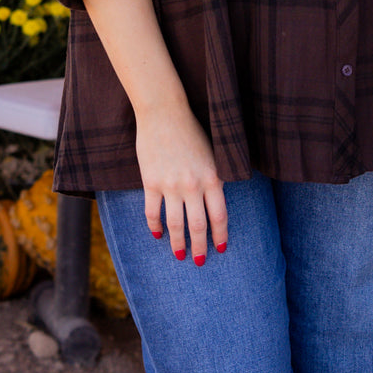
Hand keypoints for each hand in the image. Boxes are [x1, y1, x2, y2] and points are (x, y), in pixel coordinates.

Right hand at [134, 101, 227, 264]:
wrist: (164, 112)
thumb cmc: (191, 130)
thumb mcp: (213, 153)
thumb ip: (216, 177)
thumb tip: (218, 201)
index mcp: (212, 177)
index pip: (219, 216)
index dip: (220, 235)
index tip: (221, 248)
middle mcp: (193, 185)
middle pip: (198, 225)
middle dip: (200, 247)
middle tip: (200, 261)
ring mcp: (170, 184)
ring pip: (175, 224)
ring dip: (178, 243)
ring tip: (179, 254)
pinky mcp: (151, 182)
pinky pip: (152, 212)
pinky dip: (154, 226)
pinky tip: (157, 234)